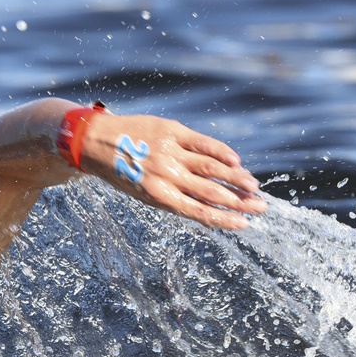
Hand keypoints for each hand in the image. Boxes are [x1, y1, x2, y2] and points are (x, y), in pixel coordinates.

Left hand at [77, 113, 265, 229]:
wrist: (95, 142)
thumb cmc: (122, 173)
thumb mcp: (143, 193)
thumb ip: (174, 198)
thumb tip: (208, 206)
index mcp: (157, 196)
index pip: (199, 212)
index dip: (224, 220)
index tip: (245, 225)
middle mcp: (166, 176)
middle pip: (212, 192)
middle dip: (239, 202)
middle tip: (261, 207)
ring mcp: (170, 152)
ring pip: (212, 167)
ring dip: (236, 178)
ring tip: (253, 187)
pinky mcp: (172, 131)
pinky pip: (203, 143)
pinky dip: (221, 152)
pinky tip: (236, 161)